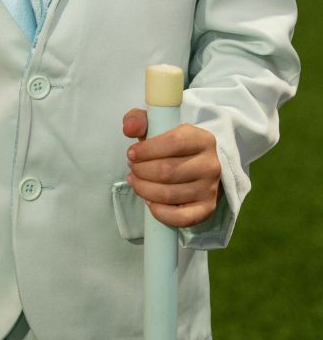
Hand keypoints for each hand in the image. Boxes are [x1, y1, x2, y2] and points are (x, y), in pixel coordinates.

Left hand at [122, 109, 221, 226]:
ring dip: (144, 189)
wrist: (196, 164)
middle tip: (132, 168)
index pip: (173, 143)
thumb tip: (129, 129)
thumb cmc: (170, 144)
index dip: (146, 150)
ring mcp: (210, 188)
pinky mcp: (207, 209)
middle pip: (167, 171)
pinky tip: (150, 201)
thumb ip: (138, 121)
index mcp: (202, 139)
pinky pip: (181, 218)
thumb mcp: (155, 125)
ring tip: (135, 181)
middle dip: (140, 171)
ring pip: (169, 194)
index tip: (131, 153)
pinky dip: (160, 212)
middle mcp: (210, 164)